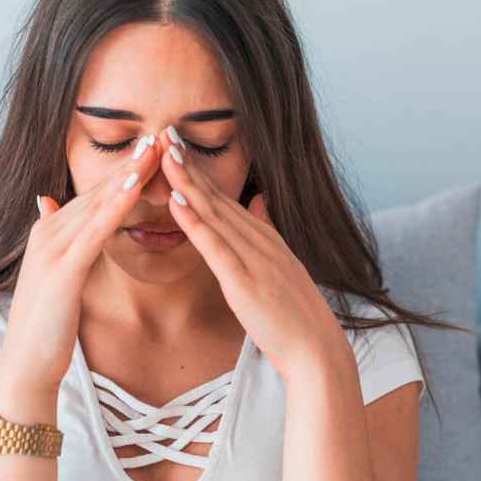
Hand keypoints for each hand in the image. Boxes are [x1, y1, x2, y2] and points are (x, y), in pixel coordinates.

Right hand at [0, 133, 163, 395]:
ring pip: (98, 202)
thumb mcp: (52, 273)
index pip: (94, 194)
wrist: (26, 365)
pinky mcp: (63, 268)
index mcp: (52, 231)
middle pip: (98, 190)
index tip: (151, 147)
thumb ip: (55, 236)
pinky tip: (137, 185)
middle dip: (131, 162)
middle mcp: (49, 231)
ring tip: (155, 146)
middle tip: (161, 132)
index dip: (123, 170)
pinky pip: (96, 230)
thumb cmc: (46, 324)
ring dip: (128, 173)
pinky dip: (117, 205)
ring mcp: (53, 248)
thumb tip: (49, 203)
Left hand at [158, 127, 350, 377]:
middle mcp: (258, 240)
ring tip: (166, 153)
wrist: (316, 349)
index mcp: (262, 236)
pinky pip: (215, 248)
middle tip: (164, 131)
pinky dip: (195, 223)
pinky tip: (176, 201)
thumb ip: (267, 229)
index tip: (176, 143)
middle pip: (215, 196)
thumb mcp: (281, 263)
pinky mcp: (244, 283)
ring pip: (213, 213)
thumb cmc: (293, 312)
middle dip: (188, 164)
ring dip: (187, 182)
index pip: (222, 196)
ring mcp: (252, 259)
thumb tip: (258, 199)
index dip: (197, 169)